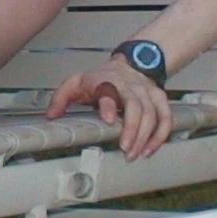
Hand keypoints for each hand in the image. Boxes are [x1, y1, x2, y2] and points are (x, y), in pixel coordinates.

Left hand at [46, 59, 173, 159]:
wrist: (130, 63)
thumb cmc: (102, 78)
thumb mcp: (77, 83)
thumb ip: (62, 98)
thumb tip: (51, 116)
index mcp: (106, 82)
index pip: (109, 92)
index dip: (109, 105)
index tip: (109, 119)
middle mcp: (129, 86)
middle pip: (136, 106)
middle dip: (132, 129)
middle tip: (125, 149)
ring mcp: (146, 92)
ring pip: (152, 114)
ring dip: (145, 137)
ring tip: (135, 154)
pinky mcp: (159, 98)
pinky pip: (165, 117)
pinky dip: (160, 135)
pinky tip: (150, 149)